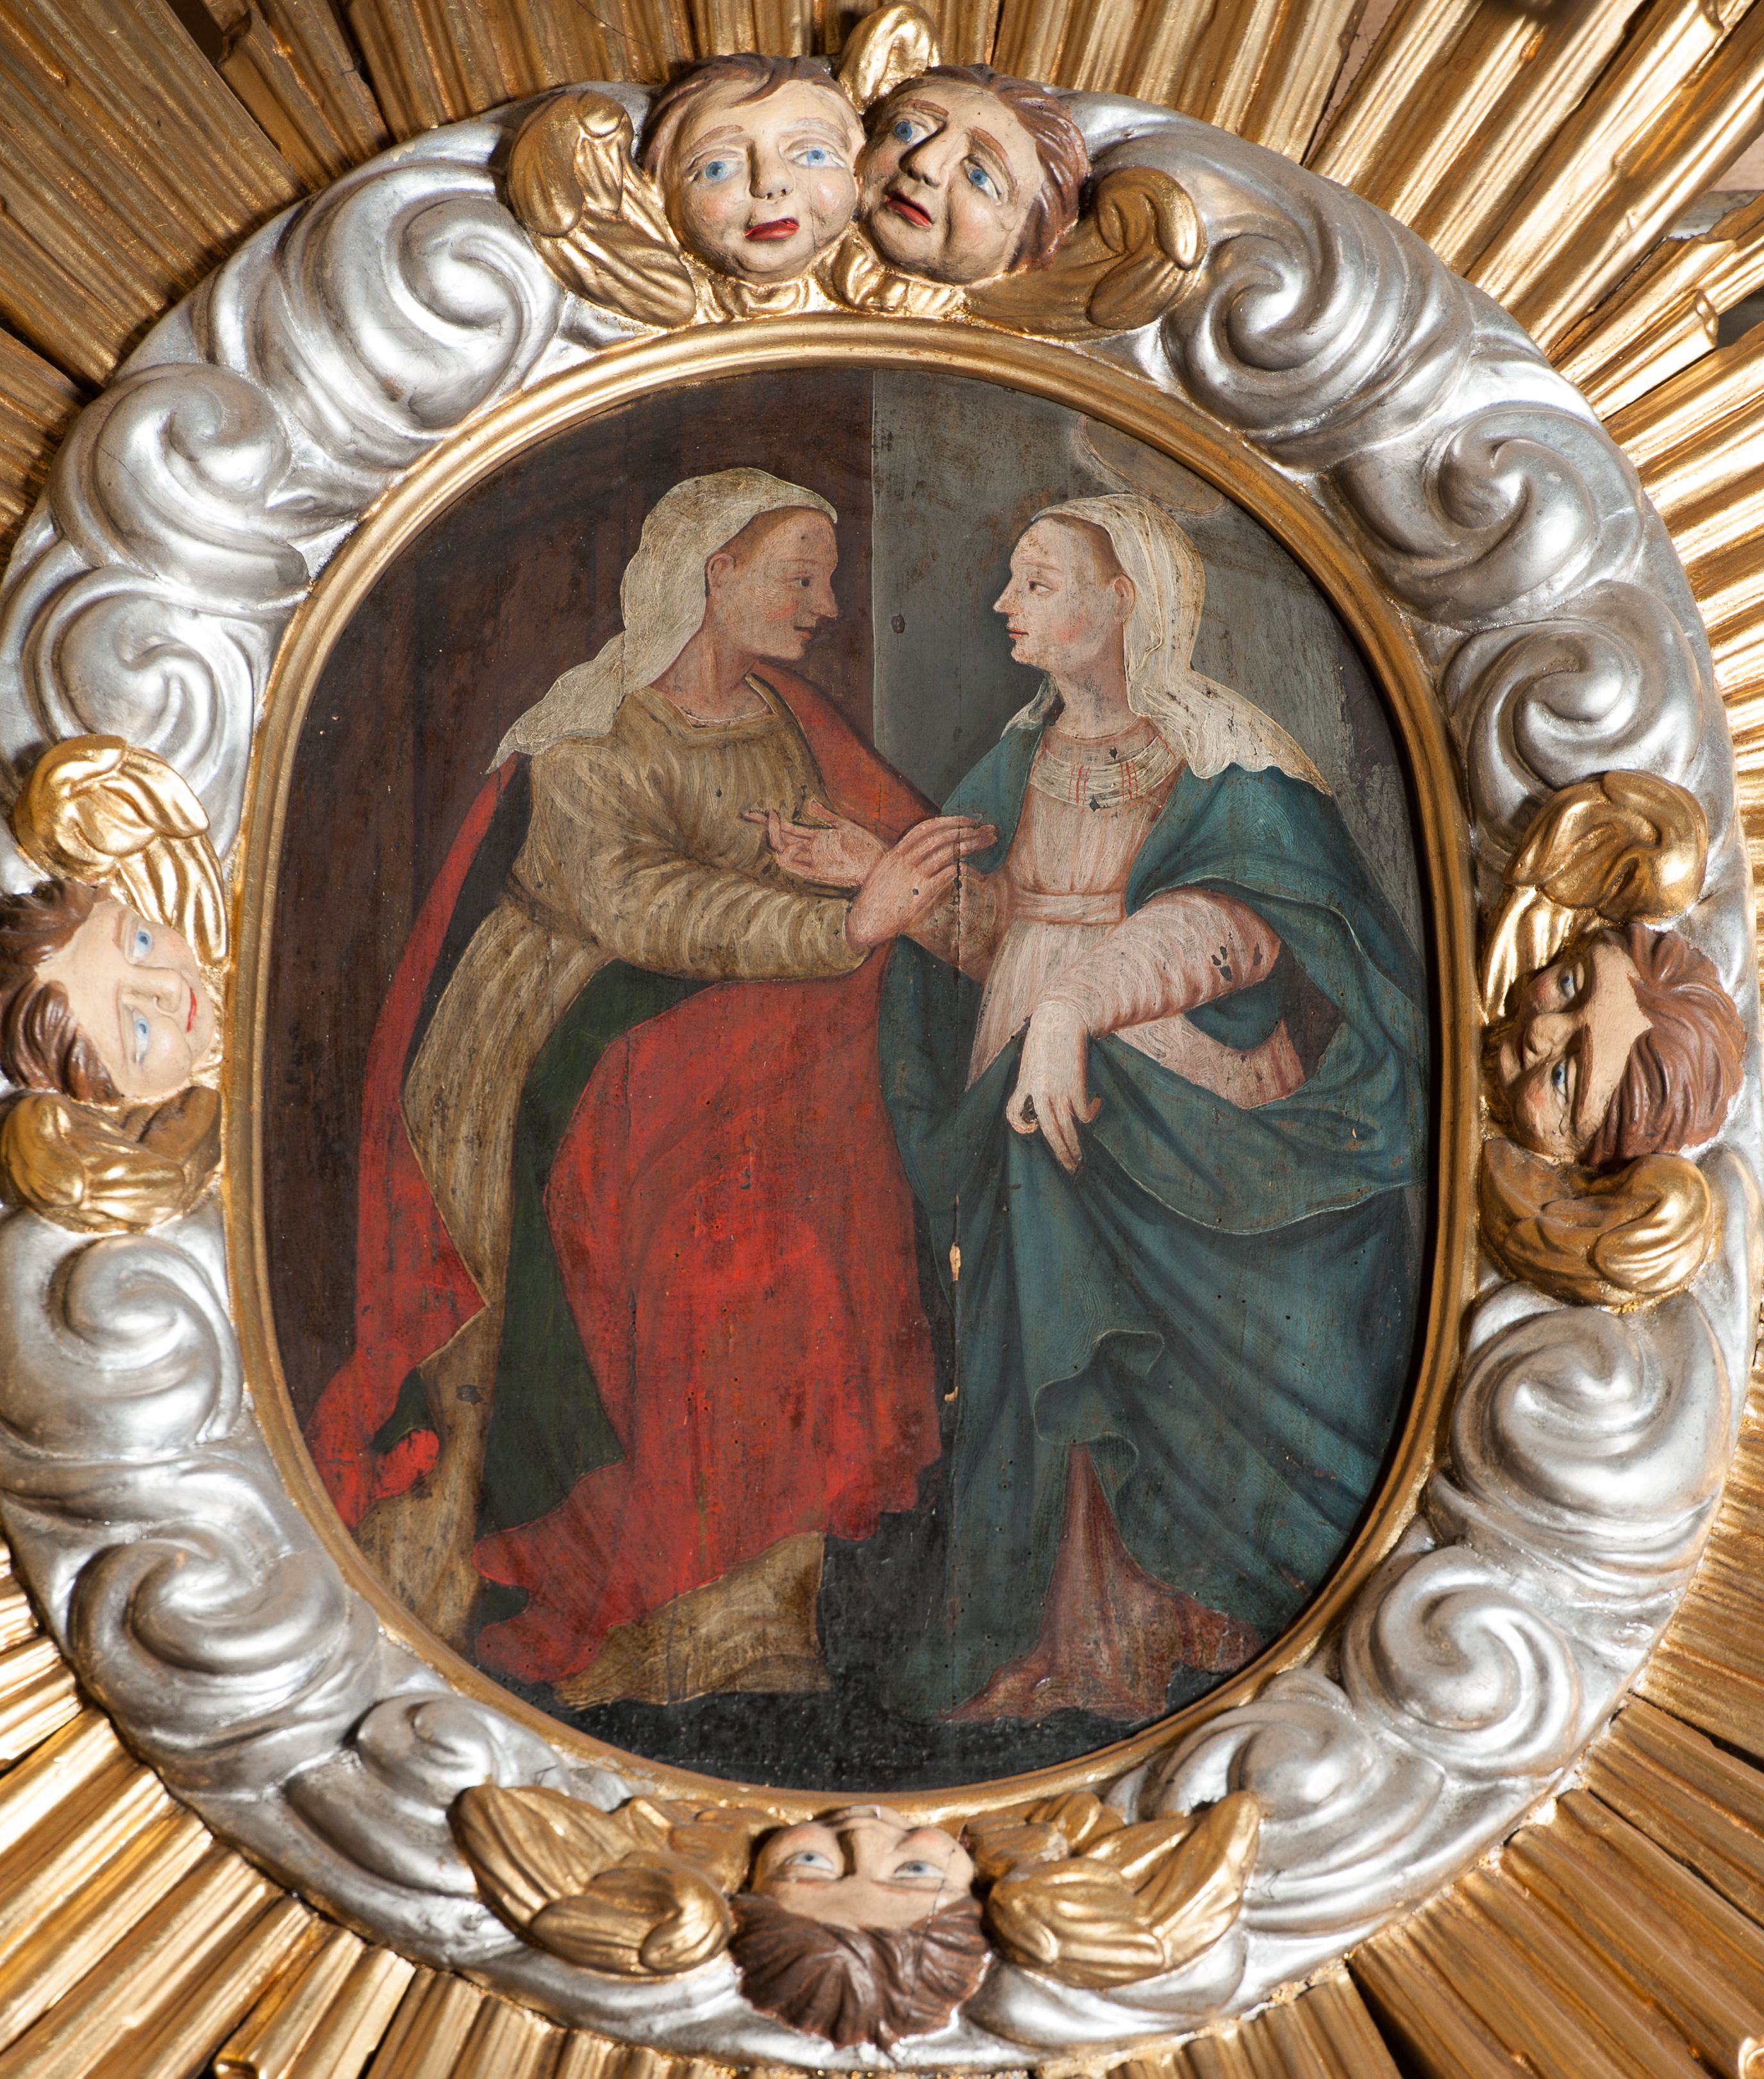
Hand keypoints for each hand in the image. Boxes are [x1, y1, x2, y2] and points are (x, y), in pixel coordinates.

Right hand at [742, 799, 884, 887]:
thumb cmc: (866, 846)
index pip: (785, 829)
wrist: (879, 864)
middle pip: (779, 839)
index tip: (749, 813)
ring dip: (774, 835)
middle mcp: (810, 850)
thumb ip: (826, 816)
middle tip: (757, 814)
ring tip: (775, 819)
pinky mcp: (816, 871)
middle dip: (765, 827)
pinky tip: (793, 842)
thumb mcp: (845, 826)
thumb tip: (810, 804)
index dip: (767, 822)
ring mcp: (812, 860)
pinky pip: (793, 864)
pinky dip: (788, 852)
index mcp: (815, 839)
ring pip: (781, 850)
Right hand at [845, 816, 995, 950]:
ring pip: (949, 851)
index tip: (967, 821)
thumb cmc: (876, 902)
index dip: (949, 821)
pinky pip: (951, 874)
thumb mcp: (885, 874)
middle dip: (967, 830)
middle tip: (987, 830)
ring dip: (972, 844)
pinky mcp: (922, 892)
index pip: (926, 828)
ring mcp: (913, 874)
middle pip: (942, 836)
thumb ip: (902, 862)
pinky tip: (980, 876)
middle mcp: (905, 860)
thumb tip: (923, 856)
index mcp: (895, 853)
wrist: (864, 923)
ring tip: (989, 842)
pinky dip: (968, 871)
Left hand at [1006, 998, 1099, 1172]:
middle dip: (1059, 1154)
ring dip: (1075, 1147)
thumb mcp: (1032, 1059)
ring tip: (1081, 1158)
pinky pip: (1084, 1113)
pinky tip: (1096, 1102)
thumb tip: (1046, 1101)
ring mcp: (1057, 1092)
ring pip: (1067, 1129)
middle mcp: (1038, 1094)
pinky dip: (1090, 1112)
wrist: (1061, 1019)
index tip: (1033, 1127)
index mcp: (1023, 1085)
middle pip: (1048, 1133)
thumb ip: (1035, 1080)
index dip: (1022, 1126)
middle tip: (1068, 1170)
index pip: (1013, 1115)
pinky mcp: (1075, 1087)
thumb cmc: (1047, 1037)